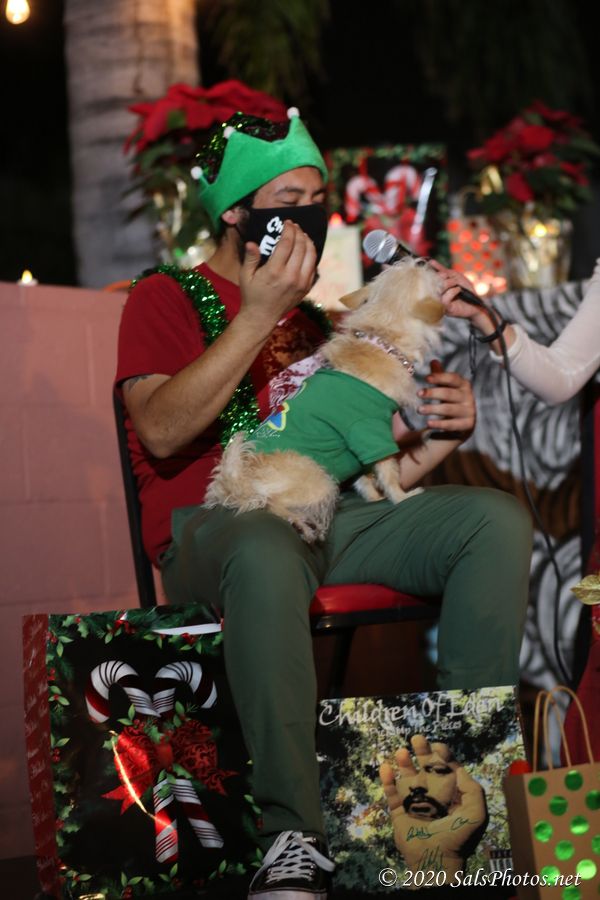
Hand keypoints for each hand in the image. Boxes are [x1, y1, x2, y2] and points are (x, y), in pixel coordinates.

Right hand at [238, 220, 316, 330]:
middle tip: (294, 226)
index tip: (287, 222)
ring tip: (302, 234)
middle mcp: (290, 276)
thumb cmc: (251, 294)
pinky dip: (312, 254)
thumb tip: (252, 242)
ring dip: (308, 241)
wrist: (262, 317)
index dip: (288, 229)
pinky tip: (306, 248)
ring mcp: (301, 283)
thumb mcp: (245, 275)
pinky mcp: (306, 288)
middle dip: (299, 232)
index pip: (287, 243)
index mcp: (274, 271)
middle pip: (301, 246)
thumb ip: (250, 258)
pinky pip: (313, 267)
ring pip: (311, 255)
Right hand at [379, 735, 486, 881]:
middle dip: (421, 751)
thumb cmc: (458, 837)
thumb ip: (473, 790)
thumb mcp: (476, 814)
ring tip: (402, 752)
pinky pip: (391, 792)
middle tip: (417, 738)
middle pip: (424, 766)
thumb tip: (459, 769)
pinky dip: (387, 779)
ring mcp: (413, 802)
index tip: (438, 746)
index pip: (445, 768)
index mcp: (449, 793)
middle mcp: (431, 794)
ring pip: (406, 775)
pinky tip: (386, 768)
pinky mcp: (398, 811)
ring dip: (403, 762)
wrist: (436, 860)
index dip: (442, 755)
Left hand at [417, 360, 475, 438]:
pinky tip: (428, 423)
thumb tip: (433, 361)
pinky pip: (452, 424)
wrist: (461, 425)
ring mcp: (469, 412)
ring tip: (419, 410)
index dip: (440, 377)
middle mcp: (468, 397)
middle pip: (449, 394)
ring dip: (433, 409)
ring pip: (449, 409)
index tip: (426, 378)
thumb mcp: (446, 388)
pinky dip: (440, 424)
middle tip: (418, 393)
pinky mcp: (467, 425)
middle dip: (433, 393)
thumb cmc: (451, 402)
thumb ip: (440, 377)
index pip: (453, 378)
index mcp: (463, 385)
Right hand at [427, 260, 480, 320]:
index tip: (445, 274)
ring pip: (437, 291)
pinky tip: (458, 290)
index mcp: (436, 288)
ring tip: (456, 284)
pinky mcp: (447, 310)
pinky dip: (452, 292)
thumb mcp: (455, 276)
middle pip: (432, 285)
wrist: (476, 302)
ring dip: (448, 284)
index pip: (429, 280)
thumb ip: (443, 271)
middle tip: (453, 279)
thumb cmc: (465, 290)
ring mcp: (440, 304)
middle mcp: (436, 297)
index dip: (436, 274)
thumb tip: (430, 261)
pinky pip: (444, 300)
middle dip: (443, 278)